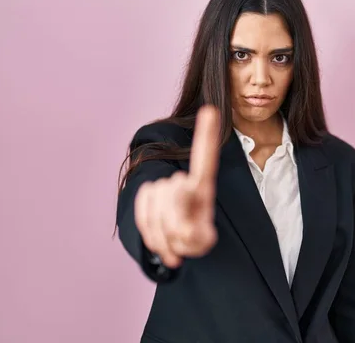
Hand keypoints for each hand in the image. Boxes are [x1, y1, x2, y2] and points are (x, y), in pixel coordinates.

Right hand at [134, 105, 220, 267]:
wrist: (174, 242)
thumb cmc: (194, 239)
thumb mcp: (200, 240)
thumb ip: (192, 234)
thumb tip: (179, 225)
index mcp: (203, 185)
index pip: (205, 158)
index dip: (206, 134)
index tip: (211, 109)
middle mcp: (184, 180)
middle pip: (174, 194)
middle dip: (177, 223)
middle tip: (183, 237)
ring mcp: (164, 185)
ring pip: (158, 206)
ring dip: (164, 234)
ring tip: (174, 243)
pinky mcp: (147, 193)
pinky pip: (143, 213)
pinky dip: (151, 235)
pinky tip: (161, 244)